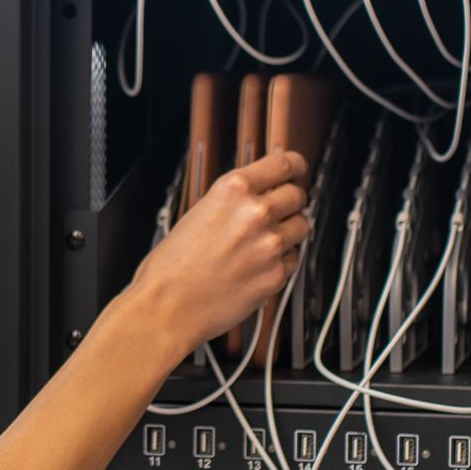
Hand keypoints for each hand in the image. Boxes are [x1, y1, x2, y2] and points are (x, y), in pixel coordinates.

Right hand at [128, 147, 308, 362]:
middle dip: (290, 203)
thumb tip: (258, 196)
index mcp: (233, 190)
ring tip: (263, 244)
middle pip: (298, 195)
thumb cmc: (173, 266)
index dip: (295, 167)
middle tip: (278, 213)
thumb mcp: (199, 212)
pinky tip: (258, 266)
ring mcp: (270, 244)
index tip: (296, 170)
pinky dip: (282, 262)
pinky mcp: (276, 274)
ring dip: (289, 232)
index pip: (284, 164)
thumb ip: (234, 201)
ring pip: (302, 226)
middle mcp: (256, 213)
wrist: (168, 306)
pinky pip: (294, 259)